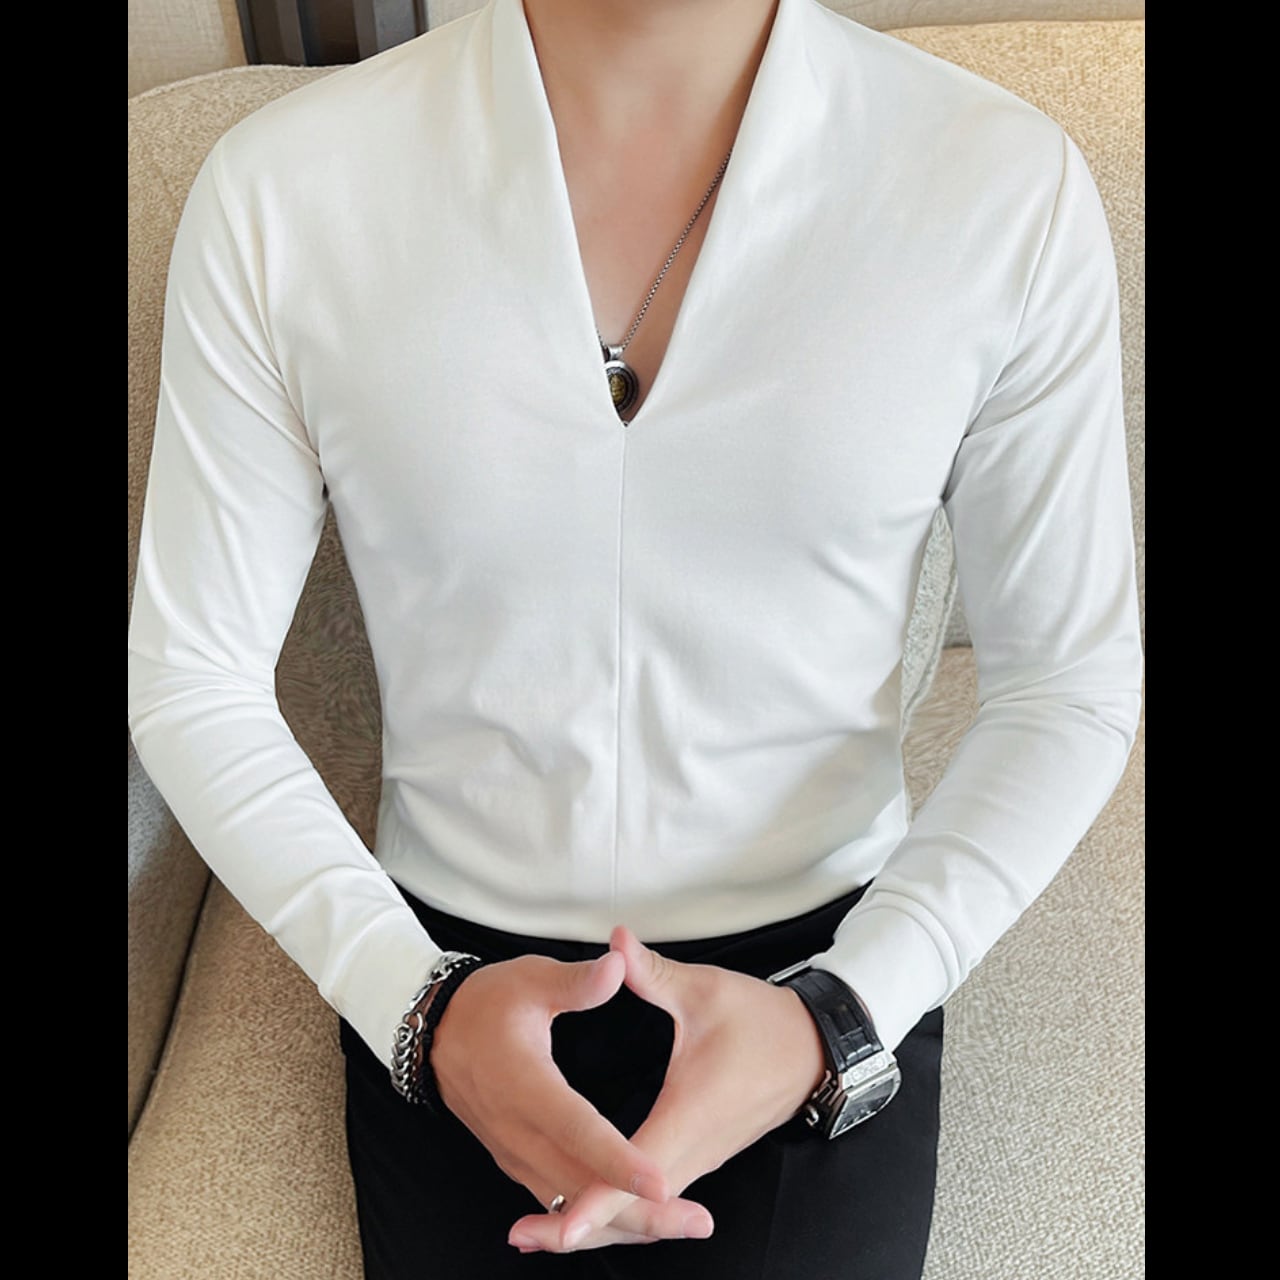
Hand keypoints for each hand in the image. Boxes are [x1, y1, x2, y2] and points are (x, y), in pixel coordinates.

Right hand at [429, 950, 713, 1248]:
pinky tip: (636, 1223)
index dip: (618, 1160)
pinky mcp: (516, 1160)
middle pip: (579, 1186)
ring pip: (569, 1204)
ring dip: (622, 1222)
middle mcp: (517, 1132)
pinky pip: (557, 1200)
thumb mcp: (530, 979)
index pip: (577, 1131)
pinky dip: (595, 1219)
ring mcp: (514, 1153)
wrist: (435, 1032)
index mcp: (525, 1085)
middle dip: (637, 1210)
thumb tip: (619, 966)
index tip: (660, 1181)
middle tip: (694, 1220)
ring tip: (679, 1223)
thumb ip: (577, 981)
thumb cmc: (487, 1002)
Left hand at [506, 925, 826, 1252]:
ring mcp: (698, 1157)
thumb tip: (614, 941)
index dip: (593, 1201)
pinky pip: (653, 1197)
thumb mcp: (705, 991)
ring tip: (538, 1232)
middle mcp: (693, 1150)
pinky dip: (617, 1211)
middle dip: (576, 1224)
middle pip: (631, 1210)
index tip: (558, 1228)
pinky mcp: (699, 1154)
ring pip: (642, 1211)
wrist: (814, 1049)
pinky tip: (585, 1207)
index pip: (634, 1173)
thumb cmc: (761, 1021)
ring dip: (594, 1221)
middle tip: (522, 1237)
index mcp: (688, 1115)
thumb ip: (652, 972)